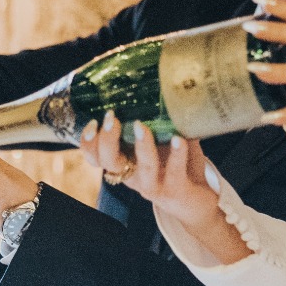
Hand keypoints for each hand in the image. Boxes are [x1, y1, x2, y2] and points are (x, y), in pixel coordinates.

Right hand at [80, 113, 220, 233]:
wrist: (198, 202)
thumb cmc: (177, 166)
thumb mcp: (163, 142)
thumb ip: (158, 121)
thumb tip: (162, 84)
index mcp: (125, 163)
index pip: (96, 156)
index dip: (88, 142)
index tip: (93, 122)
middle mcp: (134, 176)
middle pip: (108, 162)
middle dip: (106, 140)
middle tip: (112, 118)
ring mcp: (154, 185)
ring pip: (141, 169)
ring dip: (141, 146)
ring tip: (142, 126)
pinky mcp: (176, 190)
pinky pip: (174, 172)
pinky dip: (177, 154)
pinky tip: (180, 138)